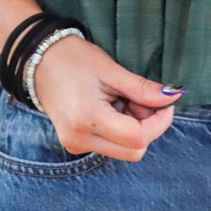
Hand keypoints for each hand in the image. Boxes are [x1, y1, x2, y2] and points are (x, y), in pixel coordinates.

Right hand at [30, 36, 185, 160]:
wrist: (38, 61)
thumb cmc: (73, 59)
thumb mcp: (111, 70)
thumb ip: (143, 89)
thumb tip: (173, 97)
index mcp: (87, 119)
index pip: (137, 138)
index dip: (159, 122)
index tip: (165, 103)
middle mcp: (79, 139)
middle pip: (133, 150)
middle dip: (146, 126)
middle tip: (139, 98)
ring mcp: (75, 144)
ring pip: (123, 150)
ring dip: (133, 127)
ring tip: (119, 98)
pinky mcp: (76, 143)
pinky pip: (110, 145)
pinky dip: (119, 129)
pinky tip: (109, 106)